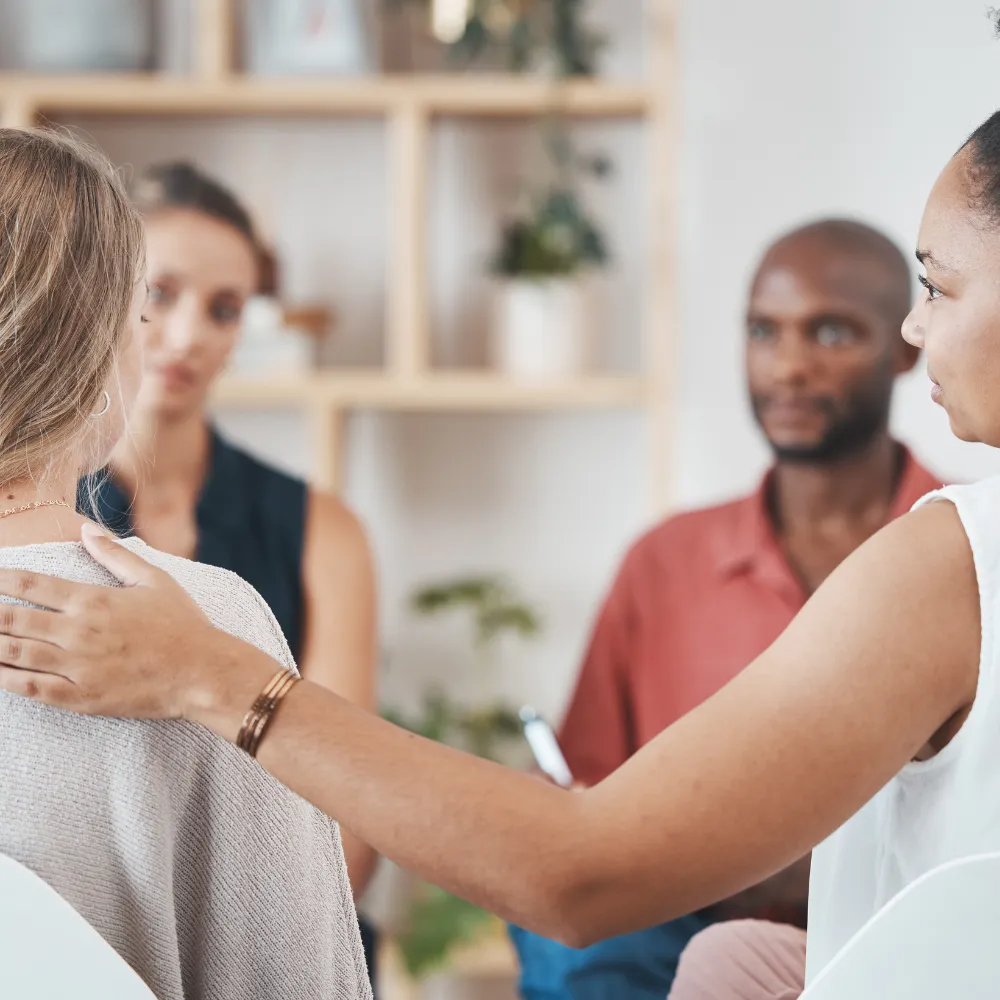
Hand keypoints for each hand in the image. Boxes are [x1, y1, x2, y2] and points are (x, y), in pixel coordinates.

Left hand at [0, 524, 263, 731]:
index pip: (33, 584)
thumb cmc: (183, 624)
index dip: (3, 578)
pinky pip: (32, 688)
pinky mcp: (81, 697)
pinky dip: (6, 680)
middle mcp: (78, 632)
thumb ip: (116, 554)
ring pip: (15, 654)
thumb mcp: (155, 580)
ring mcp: (77, 667)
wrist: (202, 672)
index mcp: (93, 600)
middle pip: (13, 619)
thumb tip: (86, 528)